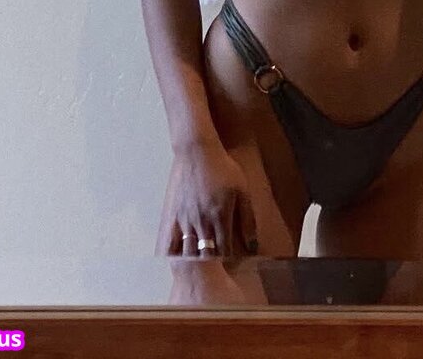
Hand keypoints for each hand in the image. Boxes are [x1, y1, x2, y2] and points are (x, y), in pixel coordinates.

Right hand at [158, 141, 258, 258]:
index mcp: (221, 217)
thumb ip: (248, 219)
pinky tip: (176, 261)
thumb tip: (253, 245)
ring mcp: (185, 220)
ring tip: (197, 269)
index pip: (224, 252)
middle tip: (214, 270)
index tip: (230, 263)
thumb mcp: (242, 190)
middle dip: (210, 266)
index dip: (228, 261)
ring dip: (193, 263)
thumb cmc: (223, 168)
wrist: (197, 151)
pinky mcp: (172, 215)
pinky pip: (169, 242)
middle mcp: (202, 222)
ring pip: (187, 253)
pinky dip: (172, 255)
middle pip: (205, 257)